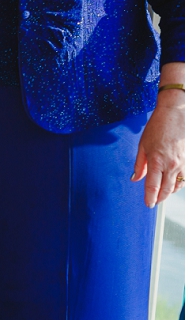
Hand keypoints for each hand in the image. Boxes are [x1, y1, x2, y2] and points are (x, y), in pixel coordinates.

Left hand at [132, 92, 184, 206]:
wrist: (174, 115)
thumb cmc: (157, 128)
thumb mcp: (142, 146)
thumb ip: (140, 165)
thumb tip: (135, 178)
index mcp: (157, 161)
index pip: (153, 186)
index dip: (150, 198)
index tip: (148, 204)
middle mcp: (171, 165)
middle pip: (166, 189)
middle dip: (159, 198)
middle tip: (153, 202)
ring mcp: (182, 163)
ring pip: (177, 186)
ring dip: (169, 192)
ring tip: (162, 194)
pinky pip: (185, 178)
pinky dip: (178, 184)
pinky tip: (172, 184)